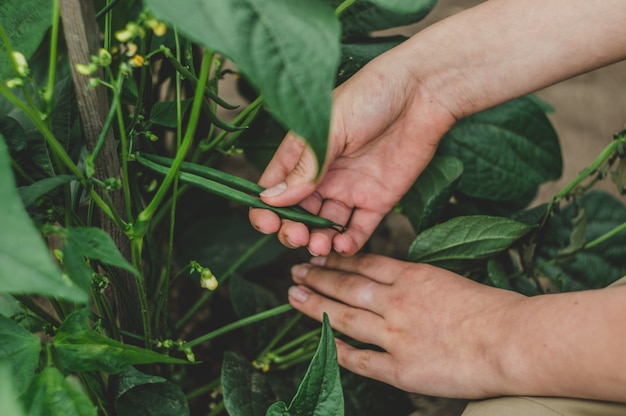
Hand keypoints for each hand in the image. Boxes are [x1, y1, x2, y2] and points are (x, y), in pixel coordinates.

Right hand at [249, 48, 455, 255]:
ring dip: (318, 240)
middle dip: (291, 230)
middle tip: (298, 236)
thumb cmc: (371, 95)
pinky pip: (358, 229)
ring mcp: (349, 188)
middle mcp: (323, 175)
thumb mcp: (329, 128)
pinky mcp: (378, 199)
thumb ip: (304, 168)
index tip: (267, 222)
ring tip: (320, 245)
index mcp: (303, 153)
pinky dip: (348, 242)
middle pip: (297, 213)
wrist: (421, 92)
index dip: (265, 210)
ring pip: (325, 225)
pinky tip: (343, 245)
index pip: (275, 189)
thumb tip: (271, 199)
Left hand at [286, 253, 526, 398]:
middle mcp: (396, 302)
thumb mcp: (451, 280)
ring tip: (294, 297)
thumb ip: (419, 283)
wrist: (512, 340)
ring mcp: (395, 335)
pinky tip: (323, 343)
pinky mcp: (400, 369)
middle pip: (346, 286)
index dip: (338, 260)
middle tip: (296, 271)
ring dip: (316, 306)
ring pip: (344, 317)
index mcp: (412, 276)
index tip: (319, 257)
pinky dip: (339, 350)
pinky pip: (360, 359)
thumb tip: (398, 283)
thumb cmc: (495, 309)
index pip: (364, 264)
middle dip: (318, 277)